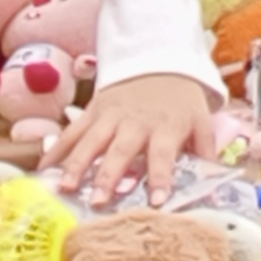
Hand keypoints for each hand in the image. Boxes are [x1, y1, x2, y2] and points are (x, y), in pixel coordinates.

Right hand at [47, 72, 221, 205]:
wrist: (158, 59)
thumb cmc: (180, 100)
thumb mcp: (201, 121)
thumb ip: (204, 153)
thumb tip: (216, 191)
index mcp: (167, 126)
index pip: (164, 154)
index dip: (160, 177)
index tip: (156, 201)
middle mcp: (136, 121)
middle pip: (120, 150)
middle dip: (109, 176)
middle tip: (99, 201)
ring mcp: (110, 116)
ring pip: (91, 141)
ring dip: (77, 165)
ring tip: (66, 188)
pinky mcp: (93, 111)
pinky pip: (72, 131)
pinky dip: (57, 149)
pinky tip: (44, 169)